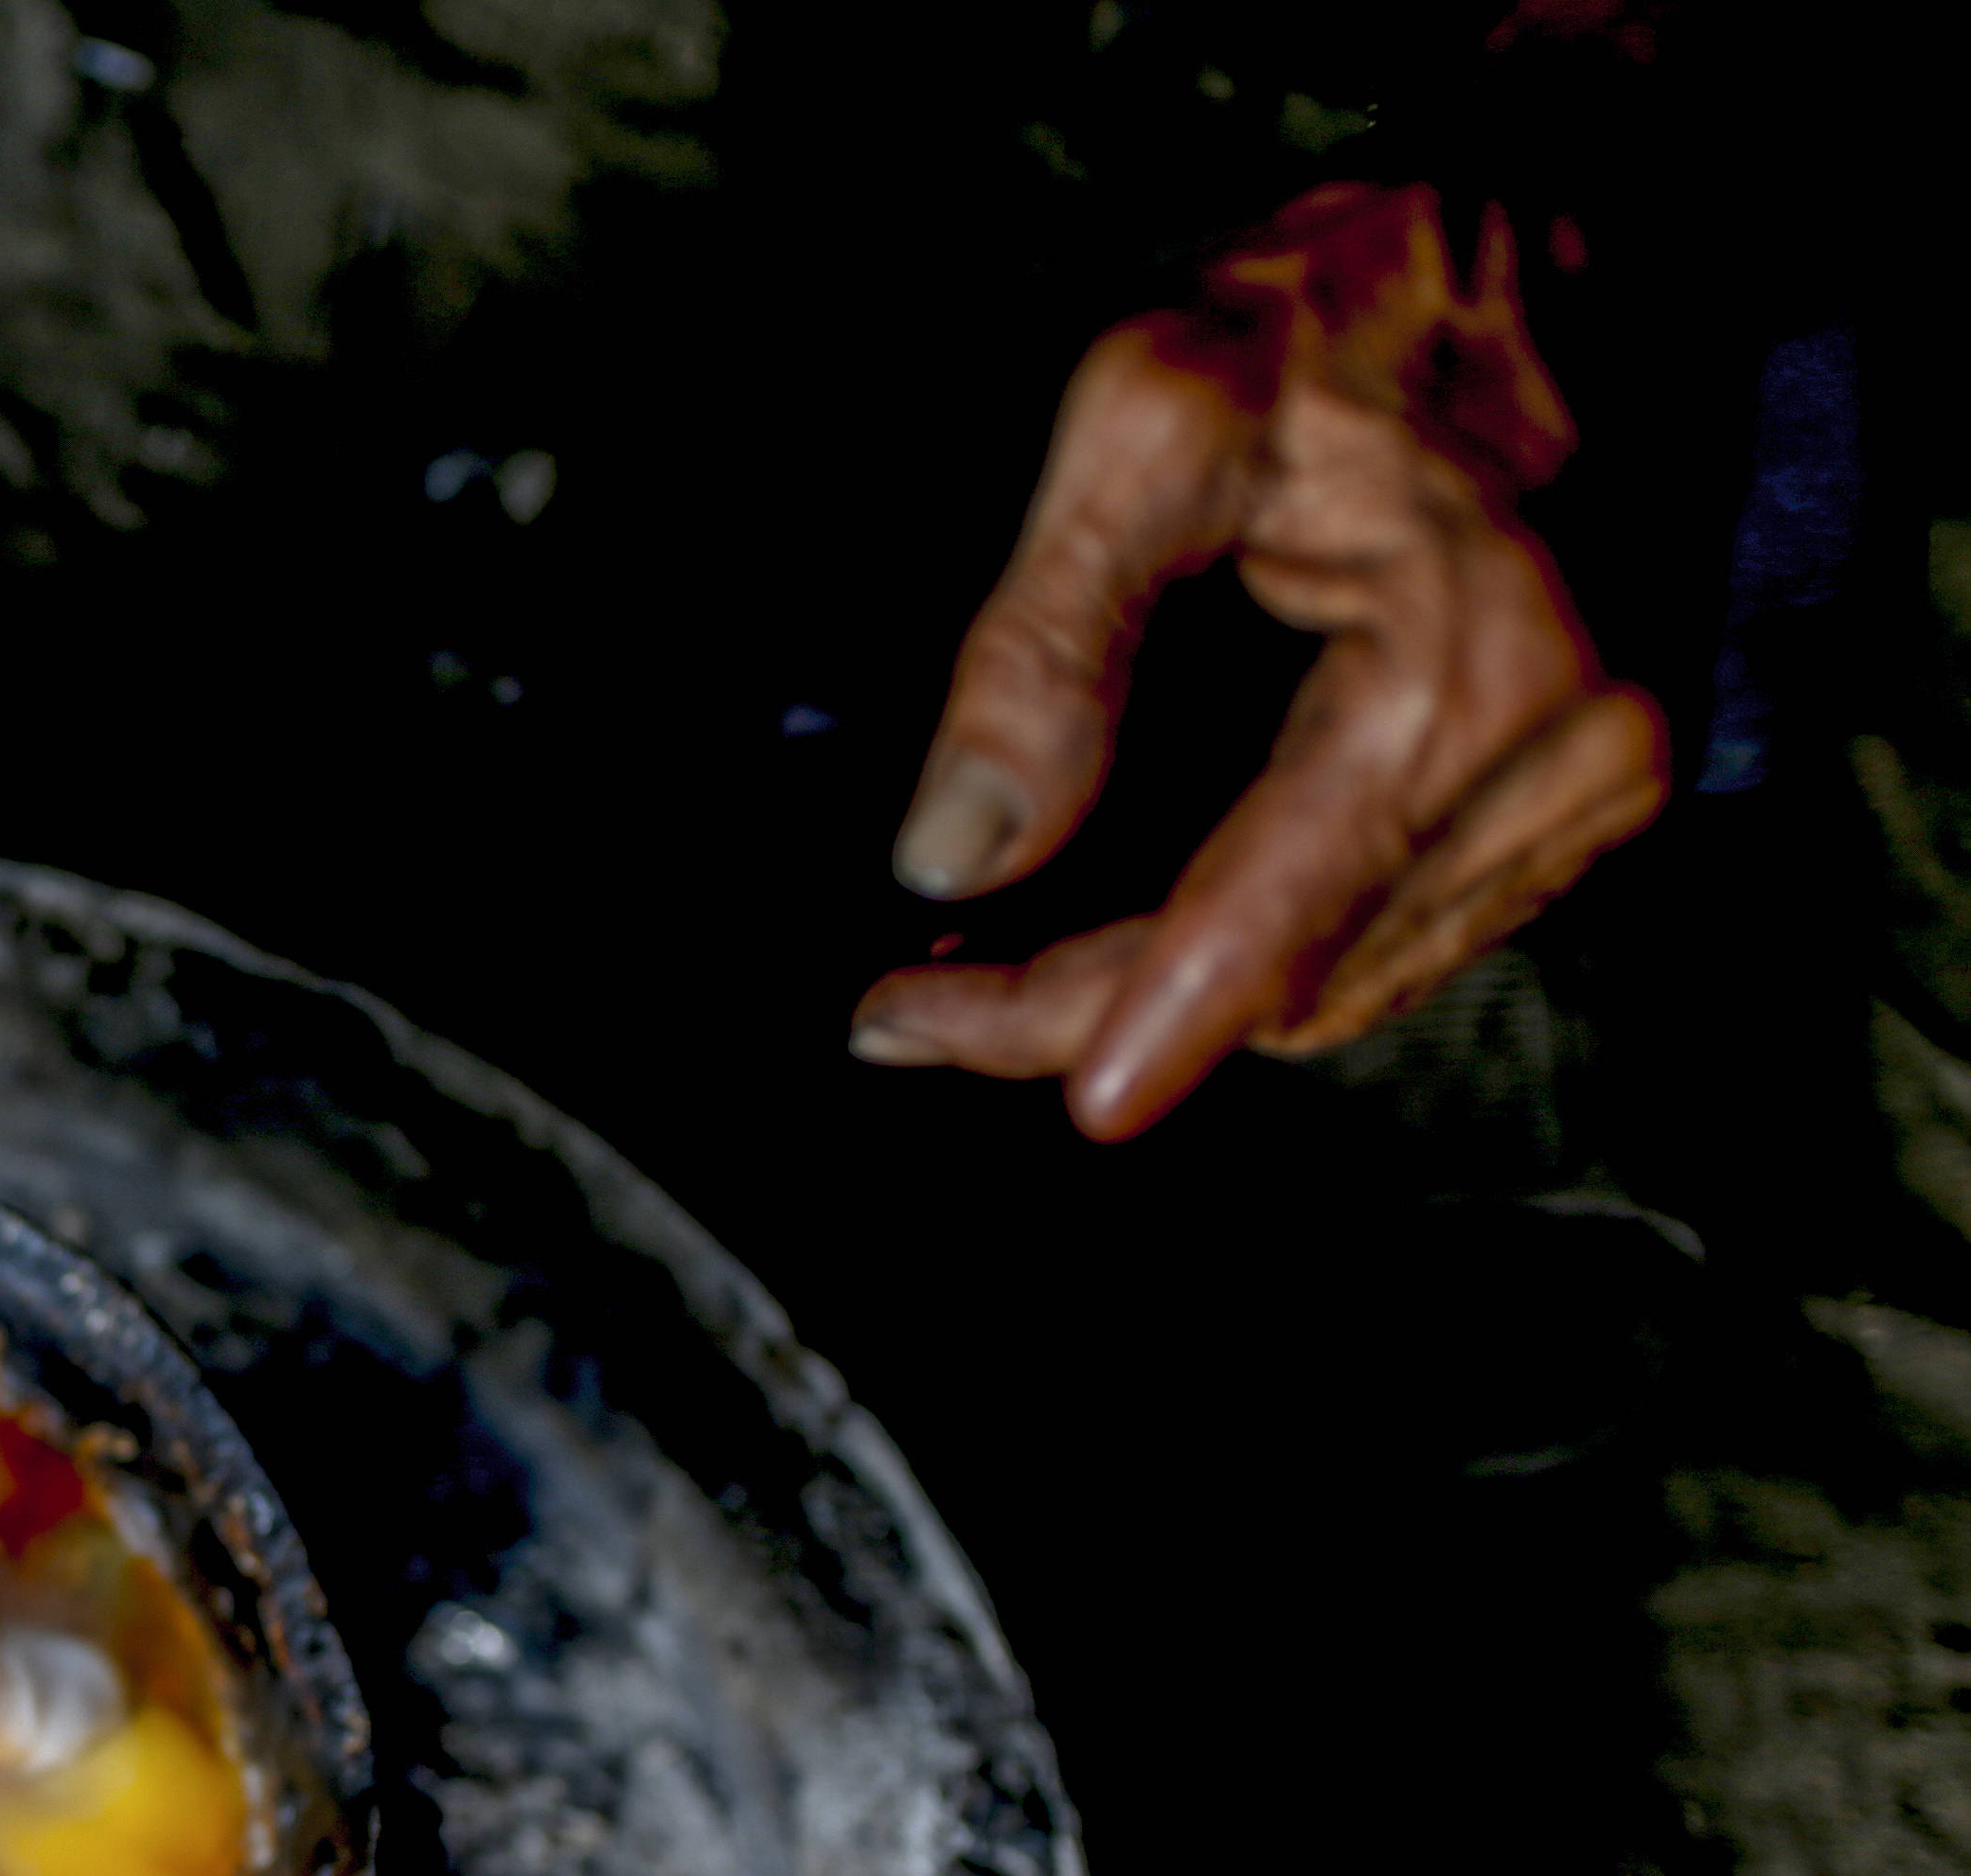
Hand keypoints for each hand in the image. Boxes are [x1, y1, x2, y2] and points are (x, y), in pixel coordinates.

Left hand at [850, 186, 1669, 1138]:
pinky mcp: (1579, 778)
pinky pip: (1389, 916)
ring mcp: (1594, 780)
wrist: (1572, 213)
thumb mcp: (1151, 414)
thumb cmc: (1370, 290)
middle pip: (1284, 986)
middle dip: (1081, 1009)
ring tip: (980, 963)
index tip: (909, 1035)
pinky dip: (1247, 932)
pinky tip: (1117, 908)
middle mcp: (1566, 762)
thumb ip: (1046, 644)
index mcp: (1470, 678)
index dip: (1067, 1015)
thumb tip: (954, 847)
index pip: (1250, 931)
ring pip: (1337, 977)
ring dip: (1156, 987)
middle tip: (908, 1000)